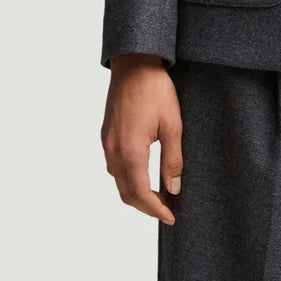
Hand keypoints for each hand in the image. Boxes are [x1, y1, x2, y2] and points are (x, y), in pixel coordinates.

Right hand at [101, 55, 183, 223]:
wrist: (134, 63)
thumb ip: (172, 159)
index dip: (155, 209)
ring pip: (118, 181)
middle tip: (166, 209)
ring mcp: (106, 142)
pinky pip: (114, 166)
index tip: (170, 217)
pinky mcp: (106, 134)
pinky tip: (143, 173)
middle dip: (145, 206)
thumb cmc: (155, 89)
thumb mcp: (173, 124)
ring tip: (157, 194)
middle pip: (125, 192)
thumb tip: (174, 188)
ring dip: (135, 193)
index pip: (140, 193)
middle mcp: (113, 150)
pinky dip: (127, 177)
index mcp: (130, 150)